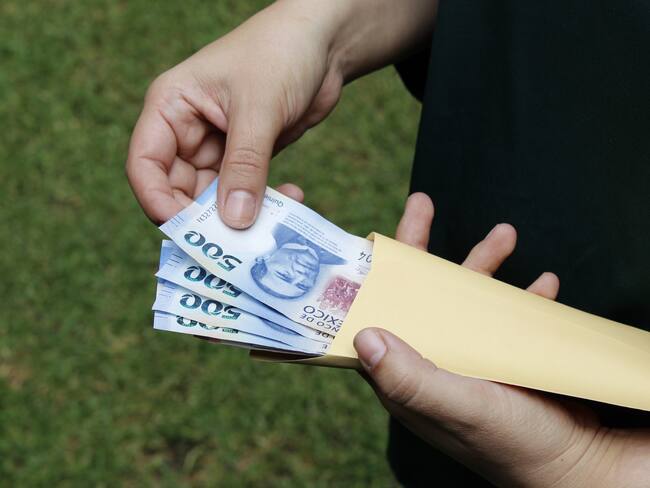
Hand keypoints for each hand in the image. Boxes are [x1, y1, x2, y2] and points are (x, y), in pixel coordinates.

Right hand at [126, 0, 435, 227]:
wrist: (323, 42)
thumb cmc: (280, 54)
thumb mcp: (258, 109)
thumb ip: (245, 166)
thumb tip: (234, 222)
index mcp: (171, 108)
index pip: (145, 165)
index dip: (157, 202)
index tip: (188, 233)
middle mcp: (187, 131)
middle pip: (178, 190)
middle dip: (204, 219)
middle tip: (236, 242)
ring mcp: (218, 147)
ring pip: (214, 198)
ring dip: (240, 215)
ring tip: (270, 224)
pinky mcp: (246, 158)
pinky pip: (244, 193)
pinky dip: (263, 203)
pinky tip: (292, 197)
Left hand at [354, 193, 649, 486]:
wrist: (579, 464)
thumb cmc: (514, 443)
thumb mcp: (461, 407)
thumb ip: (411, 376)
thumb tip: (365, 334)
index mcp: (406, 375)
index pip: (375, 315)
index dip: (368, 276)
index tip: (369, 235)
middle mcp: (429, 362)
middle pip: (415, 295)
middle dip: (419, 249)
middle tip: (423, 203)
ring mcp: (466, 357)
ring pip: (461, 298)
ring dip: (481, 263)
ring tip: (507, 234)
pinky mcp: (502, 358)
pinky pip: (503, 315)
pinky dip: (521, 295)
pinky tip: (543, 282)